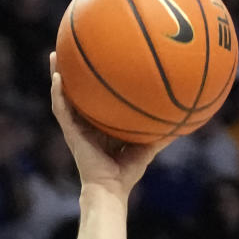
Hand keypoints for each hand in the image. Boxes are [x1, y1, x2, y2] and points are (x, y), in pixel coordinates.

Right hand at [49, 51, 165, 199]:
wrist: (110, 189)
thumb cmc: (126, 174)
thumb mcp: (147, 149)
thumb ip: (161, 136)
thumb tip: (183, 123)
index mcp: (100, 126)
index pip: (96, 100)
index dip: (95, 83)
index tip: (98, 60)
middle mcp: (85, 124)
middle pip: (77, 92)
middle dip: (73, 72)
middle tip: (72, 48)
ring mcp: (75, 127)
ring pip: (62, 96)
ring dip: (57, 74)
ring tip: (55, 54)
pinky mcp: (70, 133)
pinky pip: (61, 109)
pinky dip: (57, 93)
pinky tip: (58, 75)